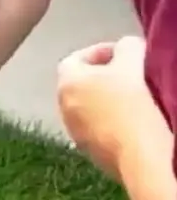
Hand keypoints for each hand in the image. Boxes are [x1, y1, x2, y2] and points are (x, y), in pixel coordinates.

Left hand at [57, 36, 169, 178]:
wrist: (138, 152)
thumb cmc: (131, 102)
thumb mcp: (132, 63)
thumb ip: (127, 47)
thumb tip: (126, 46)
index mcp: (67, 82)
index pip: (76, 58)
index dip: (101, 51)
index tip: (124, 53)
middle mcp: (62, 106)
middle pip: (80, 83)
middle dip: (103, 76)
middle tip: (129, 74)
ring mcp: (73, 131)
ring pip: (88, 107)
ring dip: (106, 100)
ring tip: (133, 99)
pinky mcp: (88, 152)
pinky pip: (97, 128)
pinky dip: (111, 121)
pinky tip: (132, 122)